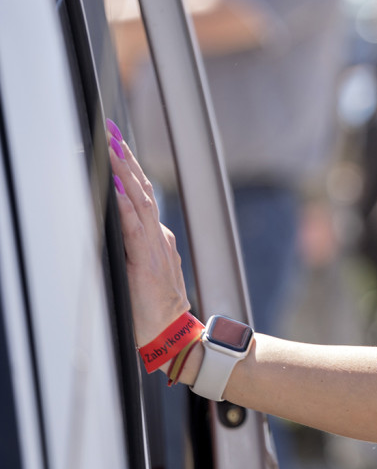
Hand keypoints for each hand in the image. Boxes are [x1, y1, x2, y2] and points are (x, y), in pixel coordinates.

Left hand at [106, 121, 190, 353]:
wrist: (171, 336)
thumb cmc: (153, 311)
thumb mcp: (142, 273)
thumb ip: (136, 250)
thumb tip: (119, 228)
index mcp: (156, 240)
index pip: (141, 197)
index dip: (129, 170)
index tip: (116, 145)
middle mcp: (158, 238)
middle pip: (142, 191)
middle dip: (126, 159)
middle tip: (112, 132)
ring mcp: (154, 247)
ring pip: (139, 201)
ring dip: (124, 172)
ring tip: (112, 147)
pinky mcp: (147, 260)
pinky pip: (134, 226)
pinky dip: (125, 204)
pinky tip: (116, 186)